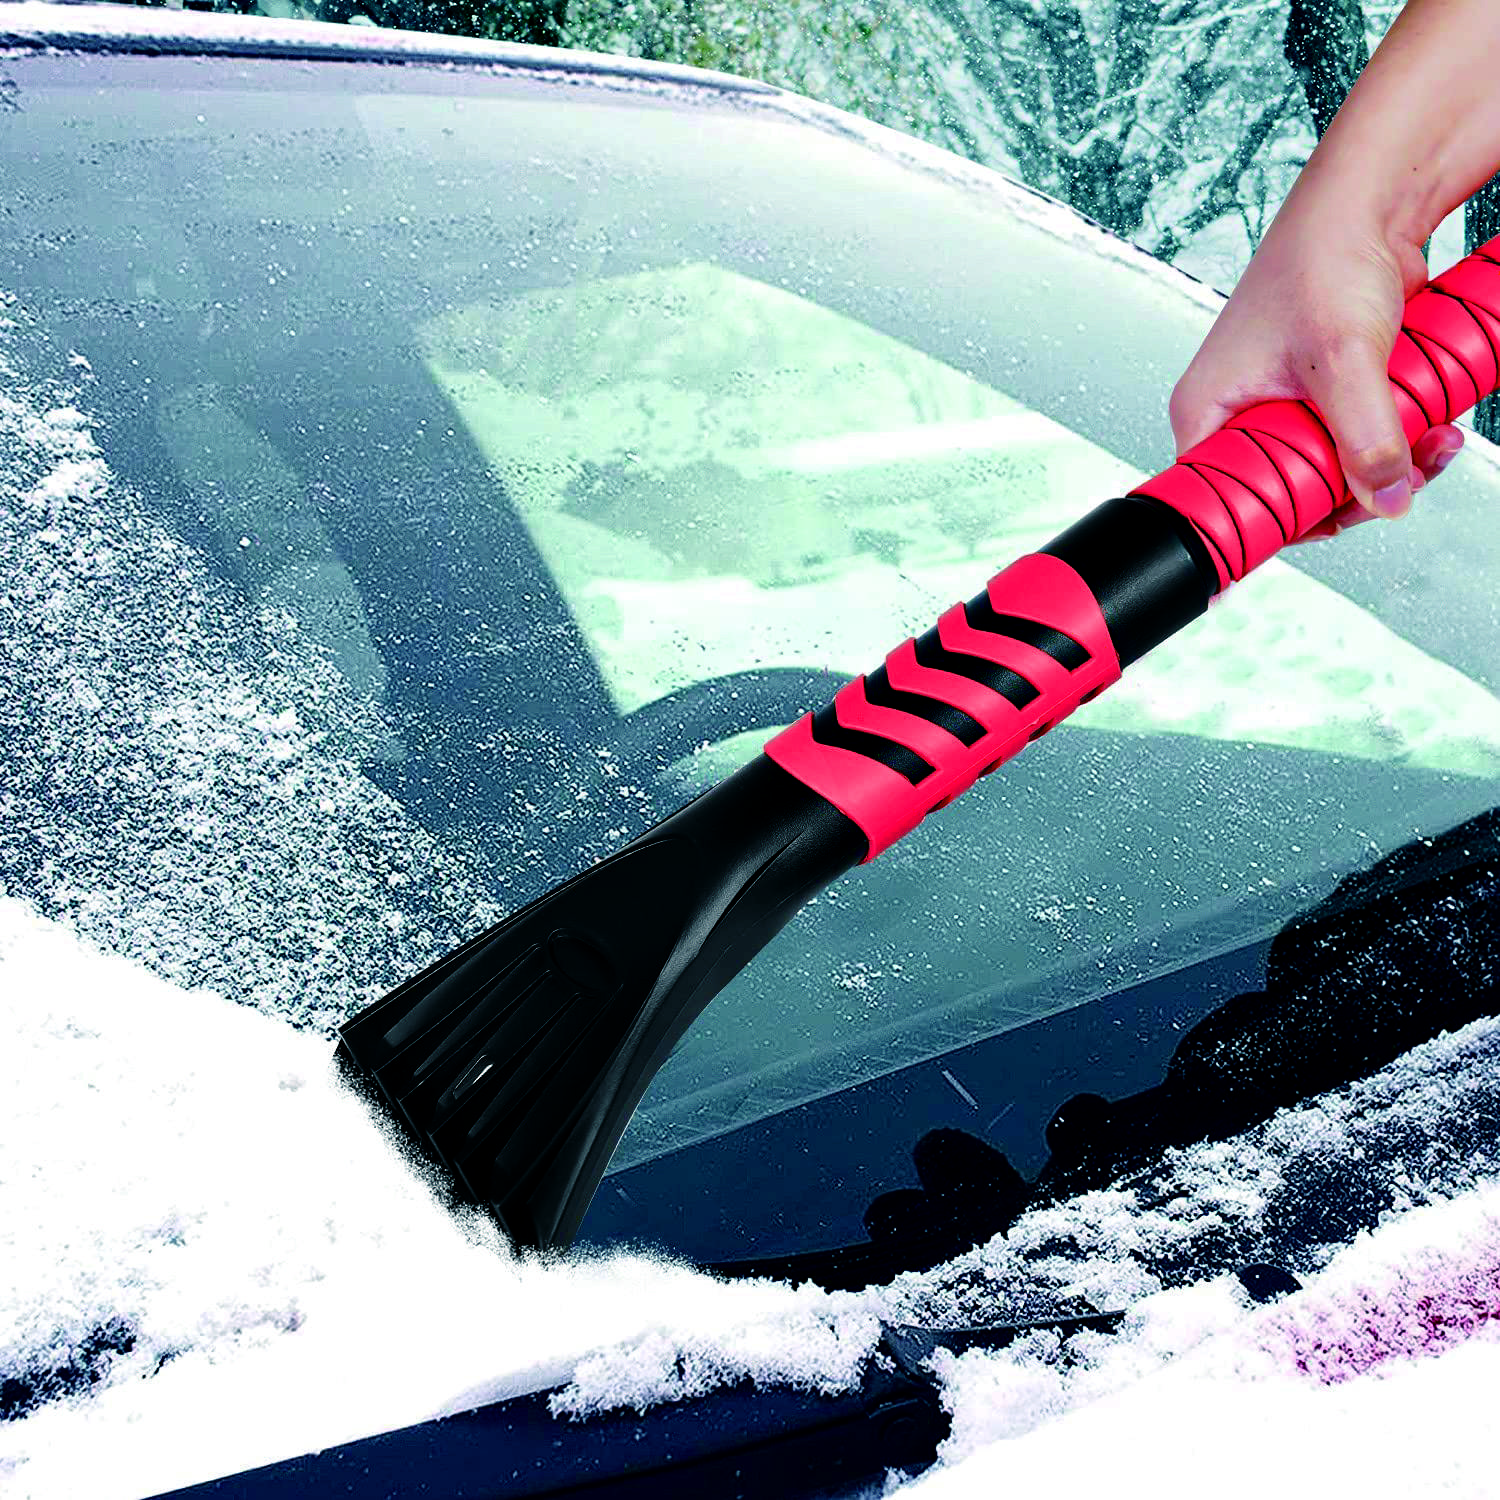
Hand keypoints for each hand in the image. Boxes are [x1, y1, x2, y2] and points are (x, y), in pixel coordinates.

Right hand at [1168, 201, 1464, 545]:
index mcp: (1207, 414)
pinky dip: (1399, 439)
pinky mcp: (1326, 397)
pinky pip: (1359, 440)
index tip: (1332, 521)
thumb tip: (1388, 498)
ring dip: (1391, 465)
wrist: (1369, 208)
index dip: (1278, 519)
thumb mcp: (1345, 360)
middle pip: (1290, 491)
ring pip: (1333, 469)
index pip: (1227, 498)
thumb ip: (1365, 437)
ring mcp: (1284, 408)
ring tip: (1433, 443)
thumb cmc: (1323, 260)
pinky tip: (1431, 422)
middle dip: (1356, 489)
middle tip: (1400, 477)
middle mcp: (1238, 416)